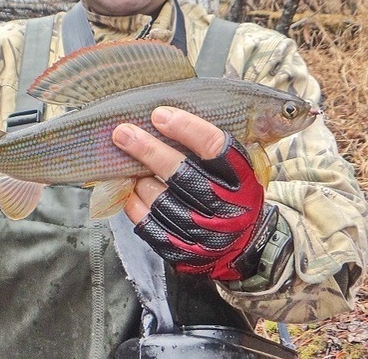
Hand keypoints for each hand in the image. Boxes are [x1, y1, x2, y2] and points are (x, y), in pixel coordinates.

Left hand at [113, 107, 273, 281]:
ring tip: (126, 164)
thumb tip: (162, 117)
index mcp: (242, 181)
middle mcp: (226, 209)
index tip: (158, 114)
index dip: (185, 128)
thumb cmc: (230, 195)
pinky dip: (134, 203)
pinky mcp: (183, 252)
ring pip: (160, 200)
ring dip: (138, 178)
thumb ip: (208, 147)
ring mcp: (204, 234)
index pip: (214, 148)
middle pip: (181, 174)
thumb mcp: (235, 170)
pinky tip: (128, 188)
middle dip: (147, 150)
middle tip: (122, 132)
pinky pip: (149, 225)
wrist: (245, 246)